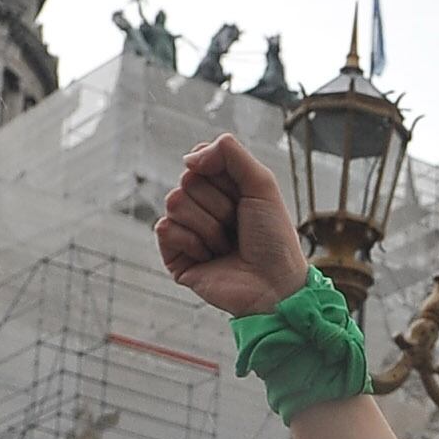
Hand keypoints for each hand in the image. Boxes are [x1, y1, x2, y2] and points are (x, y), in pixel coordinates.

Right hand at [154, 135, 310, 317]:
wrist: (274, 285)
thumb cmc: (274, 239)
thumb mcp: (261, 183)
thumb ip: (229, 152)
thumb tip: (189, 157)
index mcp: (222, 188)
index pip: (199, 160)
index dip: (220, 174)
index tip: (242, 195)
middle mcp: (201, 207)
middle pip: (187, 180)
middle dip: (219, 204)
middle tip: (237, 226)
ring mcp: (186, 231)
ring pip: (174, 202)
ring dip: (209, 226)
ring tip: (227, 245)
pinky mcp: (174, 256)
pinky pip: (164, 228)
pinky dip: (191, 242)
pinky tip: (210, 257)